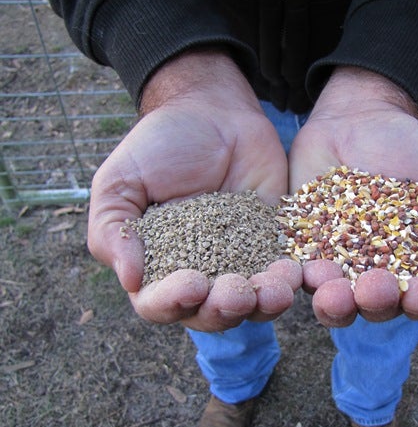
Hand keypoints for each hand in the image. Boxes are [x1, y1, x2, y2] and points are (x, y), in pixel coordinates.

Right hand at [87, 49, 300, 330]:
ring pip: (254, 302)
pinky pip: (286, 271)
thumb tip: (130, 279)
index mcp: (158, 268)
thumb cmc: (159, 147)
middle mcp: (201, 274)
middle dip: (224, 309)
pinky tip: (296, 272)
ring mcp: (241, 262)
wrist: (212, 113)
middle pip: (211, 313)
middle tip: (237, 292)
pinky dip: (291, 278)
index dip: (173, 303)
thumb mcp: (120, 182)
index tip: (191, 284)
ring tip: (276, 289)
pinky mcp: (275, 245)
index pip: (160, 304)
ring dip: (265, 303)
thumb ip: (113, 230)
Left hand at [288, 67, 417, 326]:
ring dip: (336, 303)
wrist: (361, 119)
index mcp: (414, 266)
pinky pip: (298, 268)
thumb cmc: (412, 151)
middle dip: (379, 302)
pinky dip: (300, 274)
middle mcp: (375, 274)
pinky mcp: (302, 247)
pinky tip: (305, 271)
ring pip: (334, 298)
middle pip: (377, 305)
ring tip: (335, 294)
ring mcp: (336, 263)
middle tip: (378, 289)